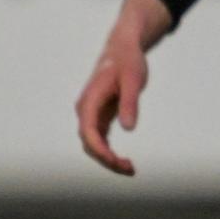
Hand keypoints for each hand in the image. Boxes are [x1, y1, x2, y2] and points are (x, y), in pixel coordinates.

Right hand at [76, 32, 148, 175]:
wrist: (122, 49)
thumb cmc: (128, 61)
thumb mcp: (134, 79)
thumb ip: (130, 102)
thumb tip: (129, 128)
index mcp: (90, 100)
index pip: (88, 131)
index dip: (99, 149)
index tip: (115, 160)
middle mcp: (86, 110)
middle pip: (89, 142)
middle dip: (106, 159)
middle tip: (130, 169)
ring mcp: (91, 114)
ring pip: (94, 144)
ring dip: (108, 159)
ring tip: (130, 169)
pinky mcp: (99, 117)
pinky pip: (100, 140)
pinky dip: (110, 152)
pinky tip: (125, 162)